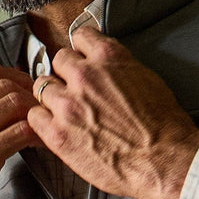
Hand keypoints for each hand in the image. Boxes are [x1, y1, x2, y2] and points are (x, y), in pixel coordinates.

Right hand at [0, 63, 37, 198]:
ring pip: (14, 105)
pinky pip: (20, 133)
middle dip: (31, 93)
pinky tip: (41, 143)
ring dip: (37, 113)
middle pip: (4, 85)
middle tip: (45, 107)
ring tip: (46, 126)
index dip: (16, 76)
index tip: (29, 86)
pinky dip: (37, 134)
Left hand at [26, 26, 198, 198]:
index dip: (81, 51)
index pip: (81, 37)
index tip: (82, 60)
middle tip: (74, 91)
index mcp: (109, 59)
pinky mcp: (57, 133)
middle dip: (66, 74)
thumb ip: (119, 68)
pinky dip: (42, 120)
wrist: (164, 161)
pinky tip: (55, 128)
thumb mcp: (146, 80)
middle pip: (58, 60)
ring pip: (41, 86)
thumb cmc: (163, 126)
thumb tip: (106, 67)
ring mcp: (68, 105)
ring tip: (64, 112)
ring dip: (51, 97)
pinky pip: (34, 116)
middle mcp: (85, 76)